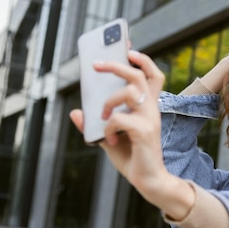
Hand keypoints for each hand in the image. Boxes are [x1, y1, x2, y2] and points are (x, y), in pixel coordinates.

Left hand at [69, 50, 167, 194]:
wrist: (149, 181)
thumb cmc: (133, 158)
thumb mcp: (108, 138)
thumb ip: (95, 125)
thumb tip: (76, 113)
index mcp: (147, 107)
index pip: (151, 75)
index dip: (141, 59)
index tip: (126, 46)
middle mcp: (151, 109)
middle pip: (138, 74)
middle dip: (116, 64)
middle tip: (96, 64)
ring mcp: (150, 119)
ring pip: (129, 90)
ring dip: (108, 100)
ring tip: (103, 116)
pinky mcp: (144, 131)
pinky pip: (119, 118)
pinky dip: (108, 128)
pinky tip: (109, 140)